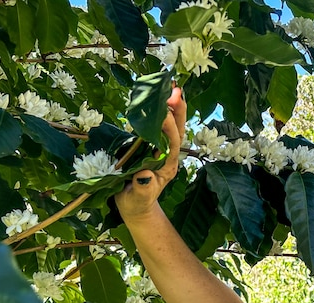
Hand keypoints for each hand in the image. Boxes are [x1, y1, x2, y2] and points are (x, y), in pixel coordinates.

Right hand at [115, 86, 186, 219]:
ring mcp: (159, 149)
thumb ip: (143, 189)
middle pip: (177, 130)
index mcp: (168, 165)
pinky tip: (152, 97)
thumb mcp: (138, 199)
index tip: (163, 113)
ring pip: (168, 125)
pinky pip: (154, 126)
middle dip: (178, 110)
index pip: (173, 143)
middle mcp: (167, 154)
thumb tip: (145, 176)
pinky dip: (154, 111)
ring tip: (169, 86)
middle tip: (176, 89)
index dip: (169, 128)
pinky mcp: (148, 146)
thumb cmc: (137, 203)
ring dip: (169, 106)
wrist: (135, 206)